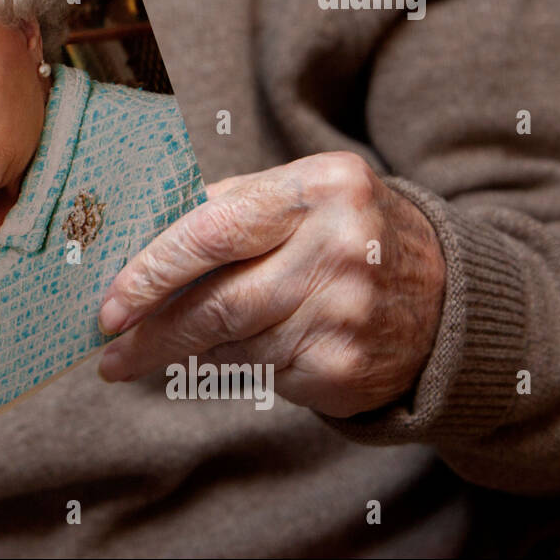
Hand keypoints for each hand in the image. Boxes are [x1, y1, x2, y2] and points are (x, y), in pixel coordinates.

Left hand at [96, 152, 445, 417]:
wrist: (450, 297)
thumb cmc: (345, 236)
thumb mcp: (300, 196)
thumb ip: (225, 208)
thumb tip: (132, 249)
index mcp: (319, 186)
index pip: (211, 232)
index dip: (151, 273)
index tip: (109, 306)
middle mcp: (341, 248)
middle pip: (217, 302)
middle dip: (152, 332)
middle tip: (111, 352)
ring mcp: (348, 313)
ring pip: (233, 343)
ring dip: (189, 350)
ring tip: (162, 350)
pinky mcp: (347, 367)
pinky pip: (262, 373)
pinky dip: (236, 364)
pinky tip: (240, 353)